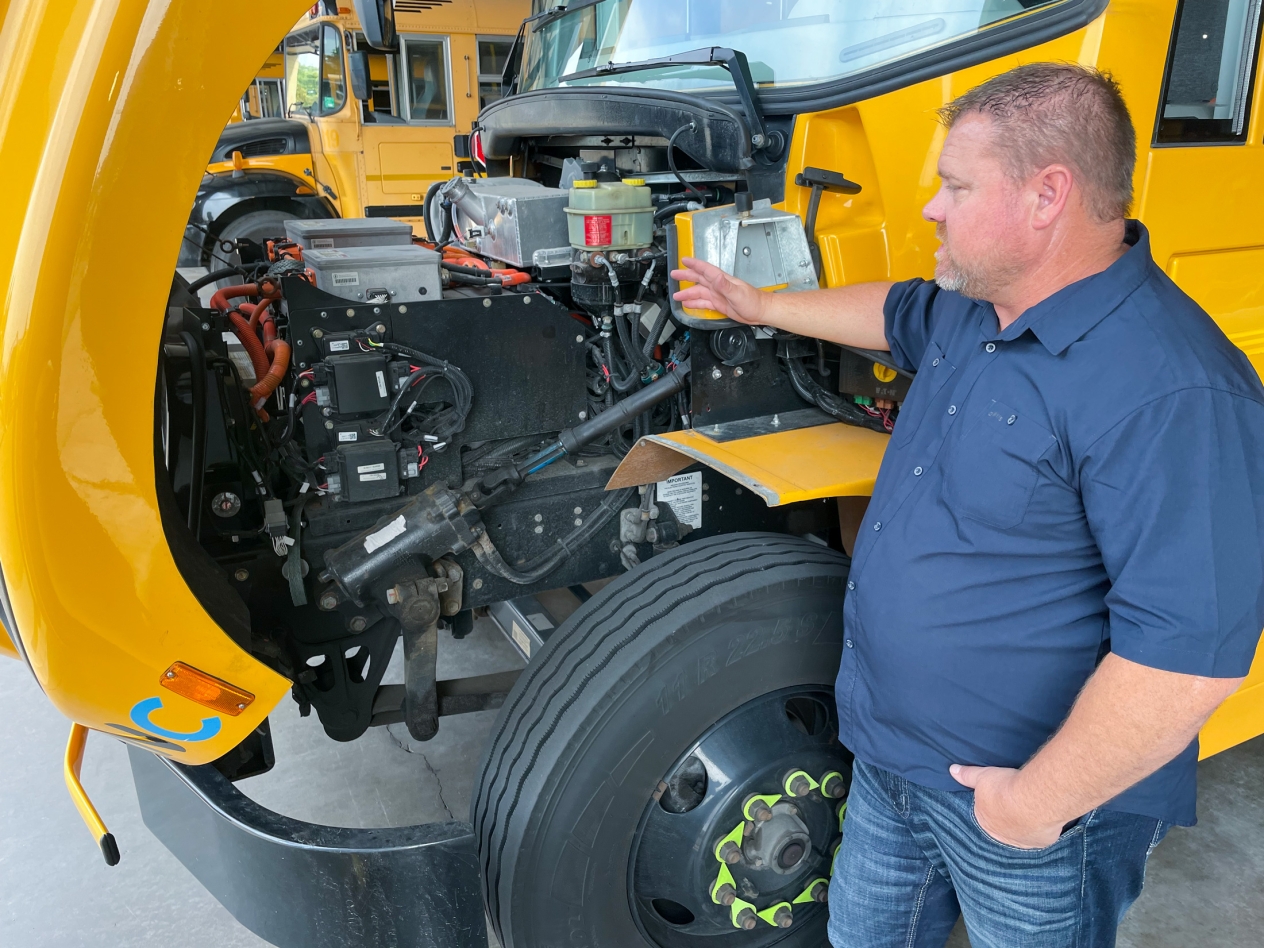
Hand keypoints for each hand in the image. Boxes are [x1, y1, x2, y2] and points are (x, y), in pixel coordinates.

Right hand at [671, 256, 769, 325]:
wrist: (760, 312)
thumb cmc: (753, 302)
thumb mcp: (738, 293)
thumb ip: (725, 285)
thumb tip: (716, 277)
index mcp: (722, 280)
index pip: (706, 270)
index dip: (694, 264)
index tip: (684, 260)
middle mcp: (718, 286)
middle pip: (699, 279)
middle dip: (686, 276)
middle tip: (674, 274)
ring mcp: (718, 295)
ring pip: (699, 292)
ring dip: (688, 293)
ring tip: (676, 295)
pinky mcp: (719, 304)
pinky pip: (704, 302)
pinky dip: (695, 303)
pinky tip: (688, 304)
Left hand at [949, 764, 1064, 849]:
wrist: (1033, 799)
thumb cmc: (1004, 788)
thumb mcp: (982, 776)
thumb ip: (967, 775)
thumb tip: (952, 770)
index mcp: (985, 823)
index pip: (985, 817)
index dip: (992, 807)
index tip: (999, 799)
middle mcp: (1002, 837)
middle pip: (1004, 827)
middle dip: (1007, 818)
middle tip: (1015, 804)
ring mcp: (1022, 842)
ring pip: (1022, 834)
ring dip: (1025, 825)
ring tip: (1030, 810)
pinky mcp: (1041, 842)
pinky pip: (1040, 836)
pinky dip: (1041, 829)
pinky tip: (1043, 817)